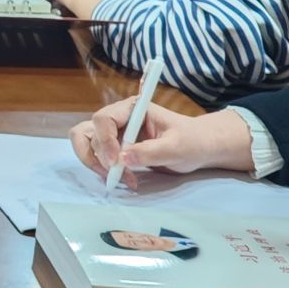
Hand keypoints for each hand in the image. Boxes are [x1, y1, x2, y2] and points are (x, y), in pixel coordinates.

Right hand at [68, 101, 252, 185]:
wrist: (200, 148)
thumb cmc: (193, 141)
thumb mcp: (177, 147)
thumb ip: (151, 152)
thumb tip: (123, 159)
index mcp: (132, 108)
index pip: (104, 119)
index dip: (105, 141)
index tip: (117, 162)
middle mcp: (119, 118)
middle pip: (89, 131)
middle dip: (95, 154)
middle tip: (112, 173)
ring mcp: (115, 133)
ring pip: (87, 144)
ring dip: (96, 163)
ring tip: (117, 178)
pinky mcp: (116, 148)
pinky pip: (97, 157)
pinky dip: (105, 170)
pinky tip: (126, 179)